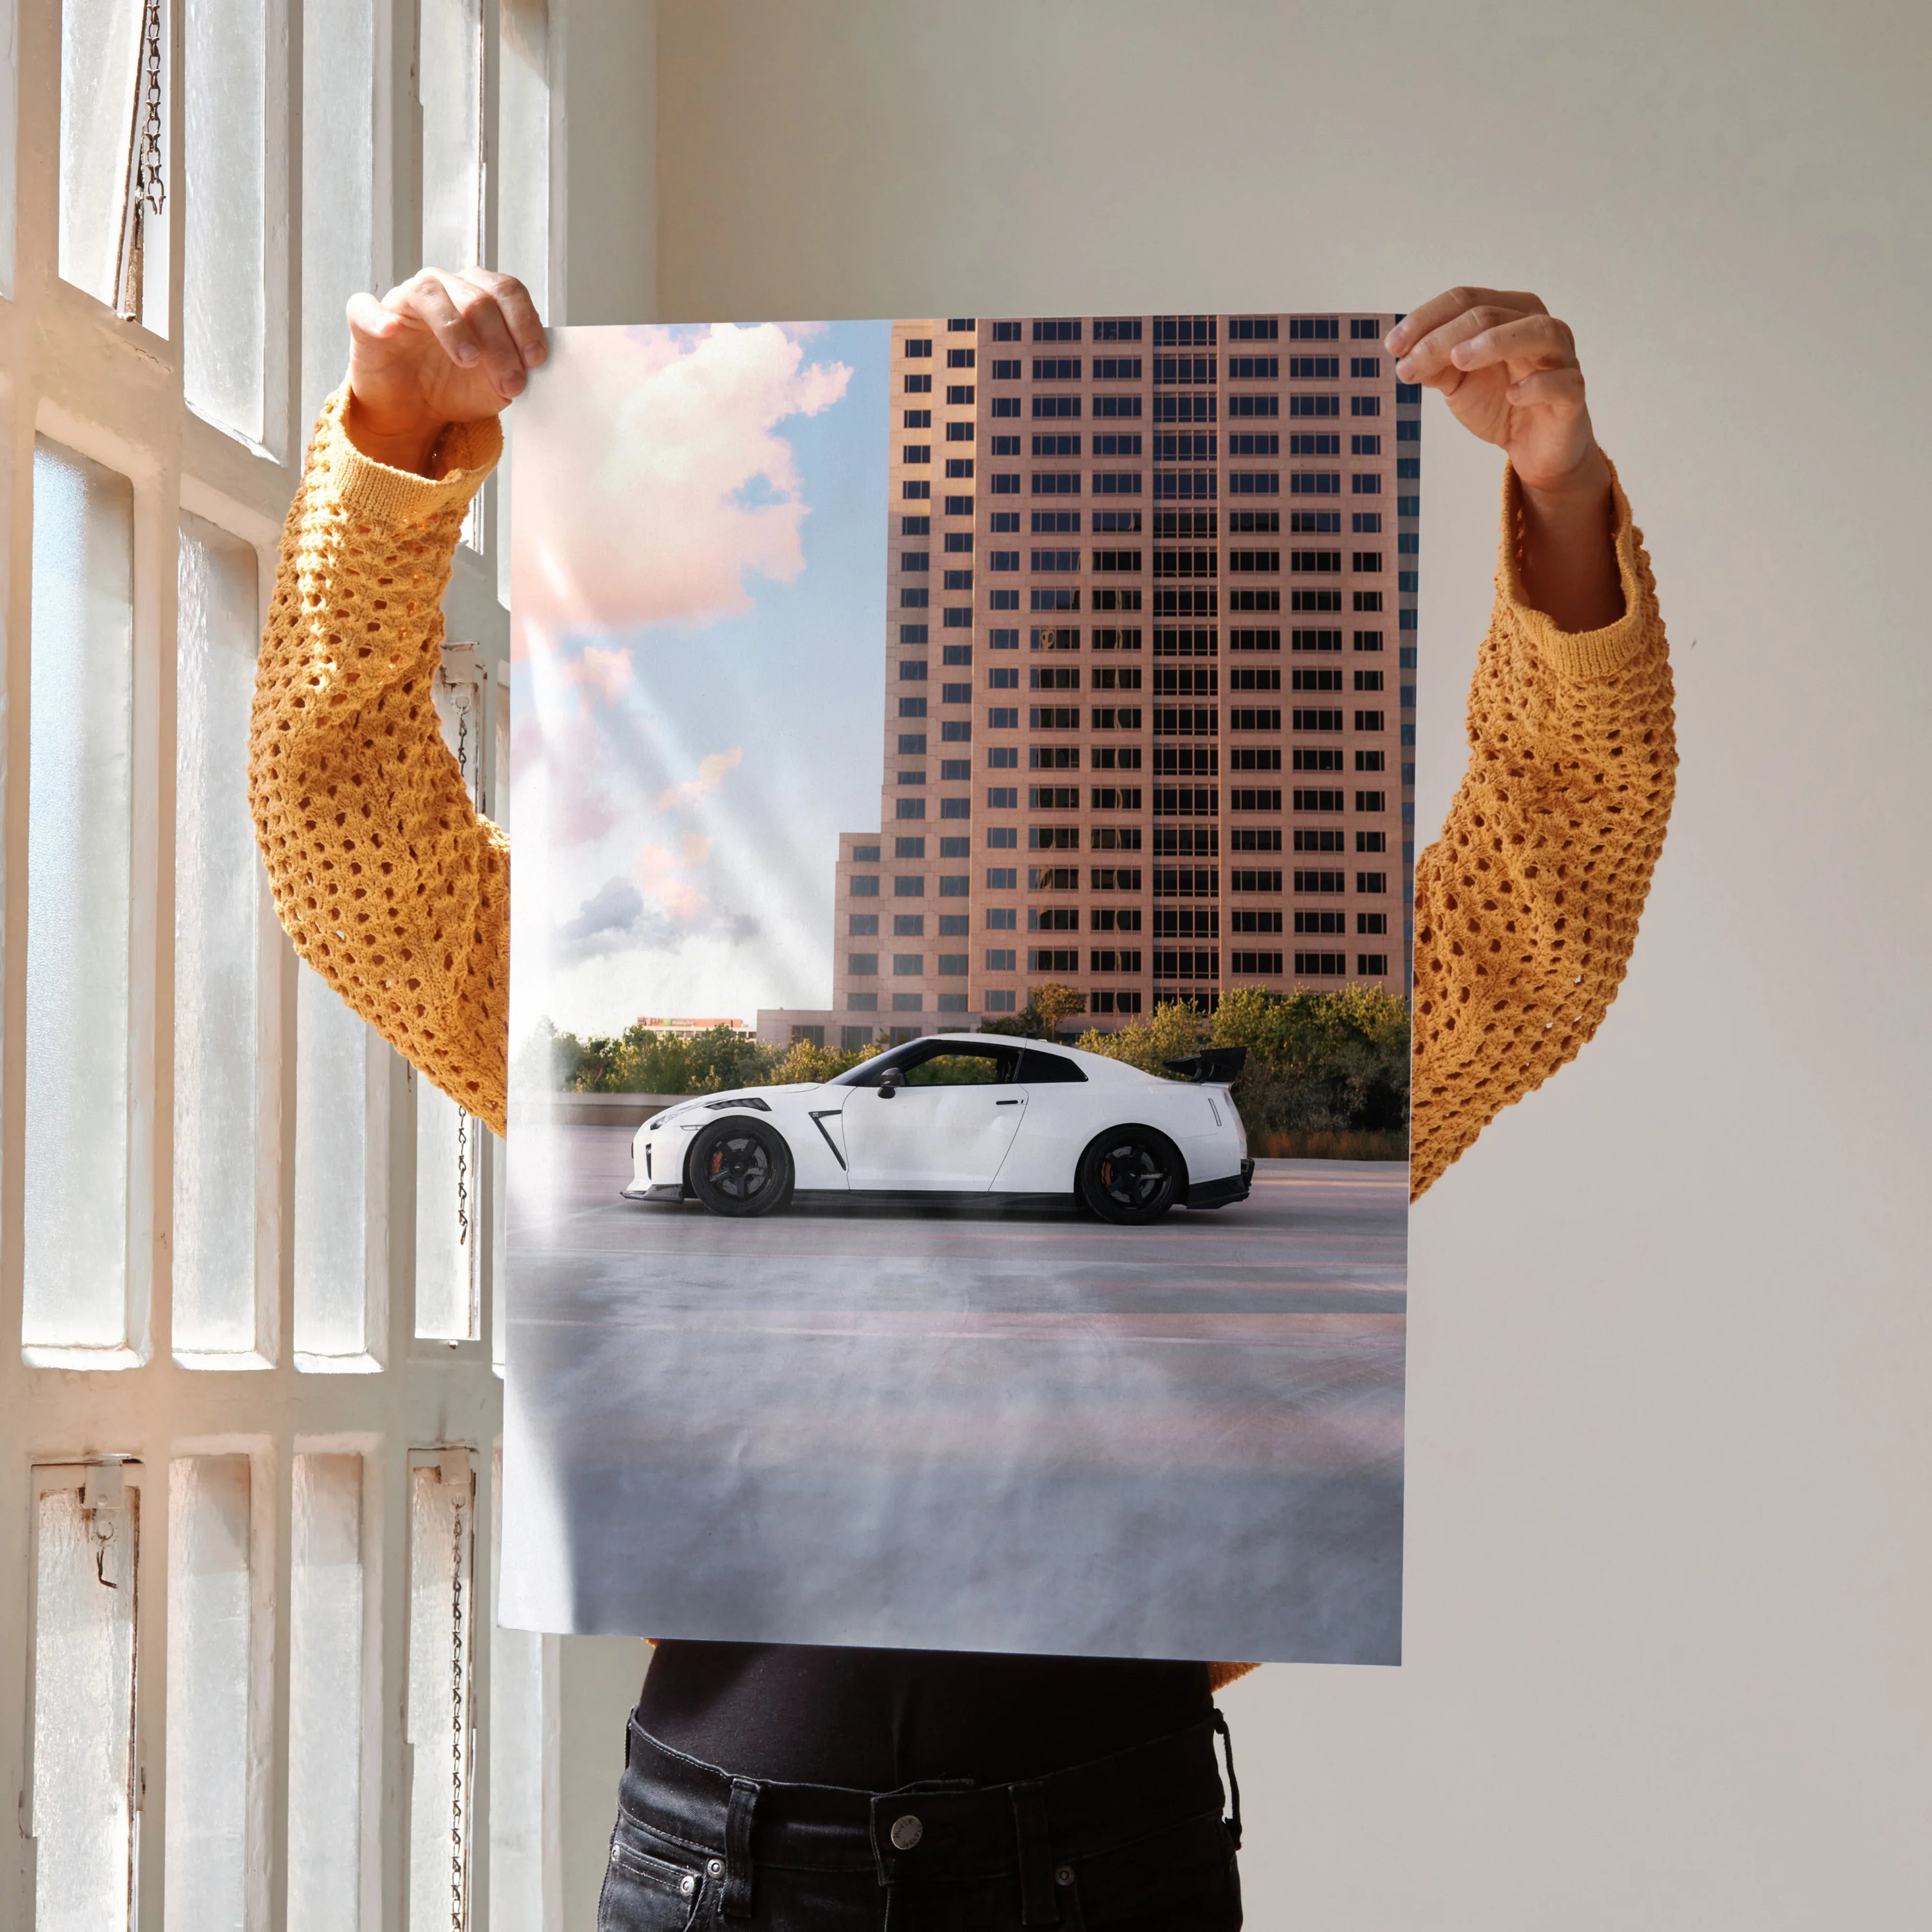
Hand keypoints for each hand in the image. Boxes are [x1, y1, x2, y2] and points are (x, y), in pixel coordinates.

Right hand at [343, 267, 547, 474]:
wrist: (414, 412)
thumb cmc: (456, 387)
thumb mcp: (497, 384)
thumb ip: (517, 368)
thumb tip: (535, 365)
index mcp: (479, 295)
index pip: (507, 292)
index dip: (525, 323)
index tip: (535, 360)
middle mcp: (443, 288)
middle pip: (477, 297)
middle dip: (499, 342)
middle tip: (510, 381)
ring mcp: (404, 300)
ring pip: (430, 293)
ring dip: (454, 328)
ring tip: (469, 360)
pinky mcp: (366, 320)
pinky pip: (366, 308)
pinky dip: (378, 317)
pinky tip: (391, 330)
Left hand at [1388, 287, 1621, 628]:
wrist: (1533, 448)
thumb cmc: (1499, 402)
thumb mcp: (1458, 383)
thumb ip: (1435, 365)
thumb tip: (1405, 356)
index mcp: (1509, 313)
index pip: (1466, 299)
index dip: (1426, 319)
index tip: (1392, 347)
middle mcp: (1538, 326)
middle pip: (1490, 314)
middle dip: (1444, 337)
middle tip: (1410, 363)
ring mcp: (1561, 358)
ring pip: (1537, 332)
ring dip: (1495, 342)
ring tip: (1459, 360)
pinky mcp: (1573, 394)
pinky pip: (1562, 382)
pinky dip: (1537, 384)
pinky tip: (1512, 394)